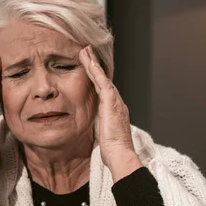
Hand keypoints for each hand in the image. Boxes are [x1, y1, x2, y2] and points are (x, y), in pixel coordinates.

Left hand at [79, 46, 141, 180]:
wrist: (120, 153)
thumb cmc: (113, 151)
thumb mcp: (105, 137)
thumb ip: (102, 129)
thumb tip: (100, 133)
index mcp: (115, 111)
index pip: (104, 90)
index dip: (97, 78)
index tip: (91, 68)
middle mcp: (117, 103)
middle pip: (104, 79)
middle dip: (95, 65)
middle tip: (87, 52)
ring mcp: (115, 100)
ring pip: (102, 77)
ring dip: (93, 63)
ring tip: (85, 51)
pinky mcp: (111, 100)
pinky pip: (101, 80)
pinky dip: (94, 69)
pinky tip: (88, 60)